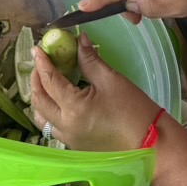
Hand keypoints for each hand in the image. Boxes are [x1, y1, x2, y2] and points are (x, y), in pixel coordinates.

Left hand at [31, 36, 159, 151]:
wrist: (151, 142)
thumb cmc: (133, 109)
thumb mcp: (111, 79)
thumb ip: (89, 59)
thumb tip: (79, 39)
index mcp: (74, 108)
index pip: (49, 81)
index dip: (42, 63)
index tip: (36, 49)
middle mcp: (66, 126)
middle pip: (39, 101)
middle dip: (36, 80)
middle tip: (41, 63)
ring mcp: (70, 139)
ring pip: (42, 119)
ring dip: (40, 99)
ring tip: (46, 83)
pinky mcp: (76, 146)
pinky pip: (54, 129)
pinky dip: (50, 113)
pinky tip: (58, 102)